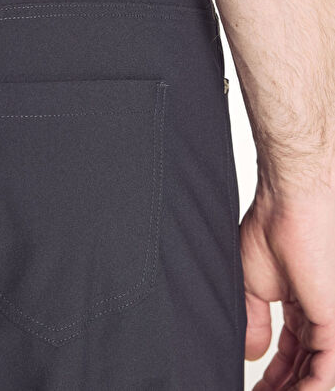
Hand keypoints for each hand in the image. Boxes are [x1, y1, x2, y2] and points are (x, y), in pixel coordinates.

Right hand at [241, 180, 334, 389]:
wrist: (288, 206)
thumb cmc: (270, 230)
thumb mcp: (252, 286)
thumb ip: (254, 323)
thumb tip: (253, 354)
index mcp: (300, 306)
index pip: (291, 353)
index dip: (274, 376)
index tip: (255, 389)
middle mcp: (318, 317)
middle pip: (304, 368)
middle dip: (283, 387)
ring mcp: (328, 322)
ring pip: (316, 375)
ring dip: (293, 390)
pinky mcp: (334, 323)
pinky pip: (325, 371)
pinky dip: (307, 388)